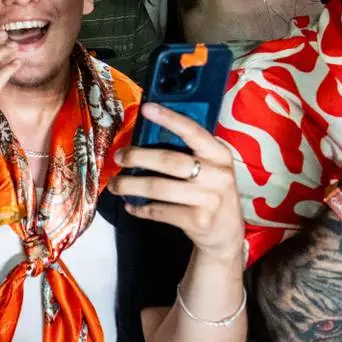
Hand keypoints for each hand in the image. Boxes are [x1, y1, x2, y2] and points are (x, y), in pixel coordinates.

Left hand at [111, 103, 243, 260]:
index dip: (170, 119)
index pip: (194, 132)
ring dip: (130, 185)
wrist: (227, 233)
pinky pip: (159, 211)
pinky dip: (140, 208)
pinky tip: (131, 205)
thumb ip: (189, 153)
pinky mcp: (198, 221)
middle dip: (137, 157)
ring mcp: (209, 199)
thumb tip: (146, 137)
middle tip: (118, 157)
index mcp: (219, 155)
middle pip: (169, 161)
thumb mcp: (210, 169)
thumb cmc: (210, 192)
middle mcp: (218, 175)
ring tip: (115, 184)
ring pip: (159, 187)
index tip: (146, 108)